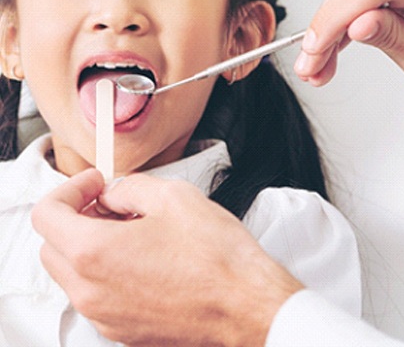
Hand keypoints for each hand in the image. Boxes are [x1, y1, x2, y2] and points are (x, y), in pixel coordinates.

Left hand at [31, 169, 302, 346]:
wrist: (245, 305)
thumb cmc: (216, 257)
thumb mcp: (174, 196)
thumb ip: (130, 187)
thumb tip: (115, 193)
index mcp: (93, 252)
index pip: (47, 215)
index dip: (69, 190)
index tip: (94, 184)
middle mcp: (89, 290)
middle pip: (52, 247)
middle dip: (75, 218)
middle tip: (110, 203)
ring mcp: (104, 316)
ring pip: (73, 274)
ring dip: (90, 246)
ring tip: (134, 230)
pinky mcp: (122, 330)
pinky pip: (97, 295)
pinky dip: (107, 272)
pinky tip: (146, 257)